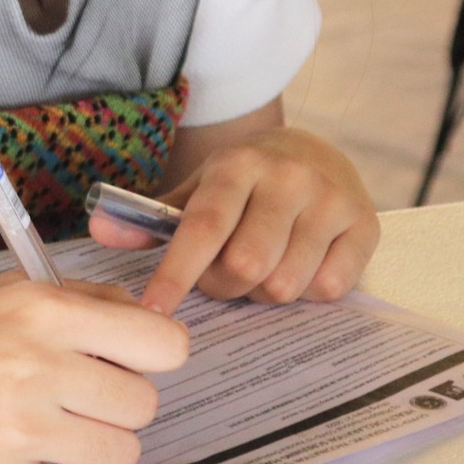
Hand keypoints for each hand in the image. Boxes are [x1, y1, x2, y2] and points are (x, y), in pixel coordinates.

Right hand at [0, 278, 188, 463]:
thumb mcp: (1, 294)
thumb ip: (78, 303)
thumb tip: (138, 323)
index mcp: (44, 311)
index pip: (162, 344)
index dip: (156, 356)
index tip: (136, 361)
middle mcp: (40, 366)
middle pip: (144, 403)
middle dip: (122, 403)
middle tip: (86, 399)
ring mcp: (22, 428)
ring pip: (123, 452)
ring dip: (106, 449)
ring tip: (69, 435)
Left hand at [95, 128, 378, 316]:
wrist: (314, 153)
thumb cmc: (243, 185)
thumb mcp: (195, 191)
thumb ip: (149, 219)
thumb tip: (98, 231)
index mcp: (237, 165)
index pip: (203, 226)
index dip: (177, 272)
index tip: (154, 310)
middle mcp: (287, 177)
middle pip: (245, 266)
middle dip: (225, 286)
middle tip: (224, 275)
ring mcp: (330, 199)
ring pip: (285, 284)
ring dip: (266, 292)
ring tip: (264, 266)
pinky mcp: (365, 223)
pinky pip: (329, 289)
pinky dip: (308, 291)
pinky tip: (302, 264)